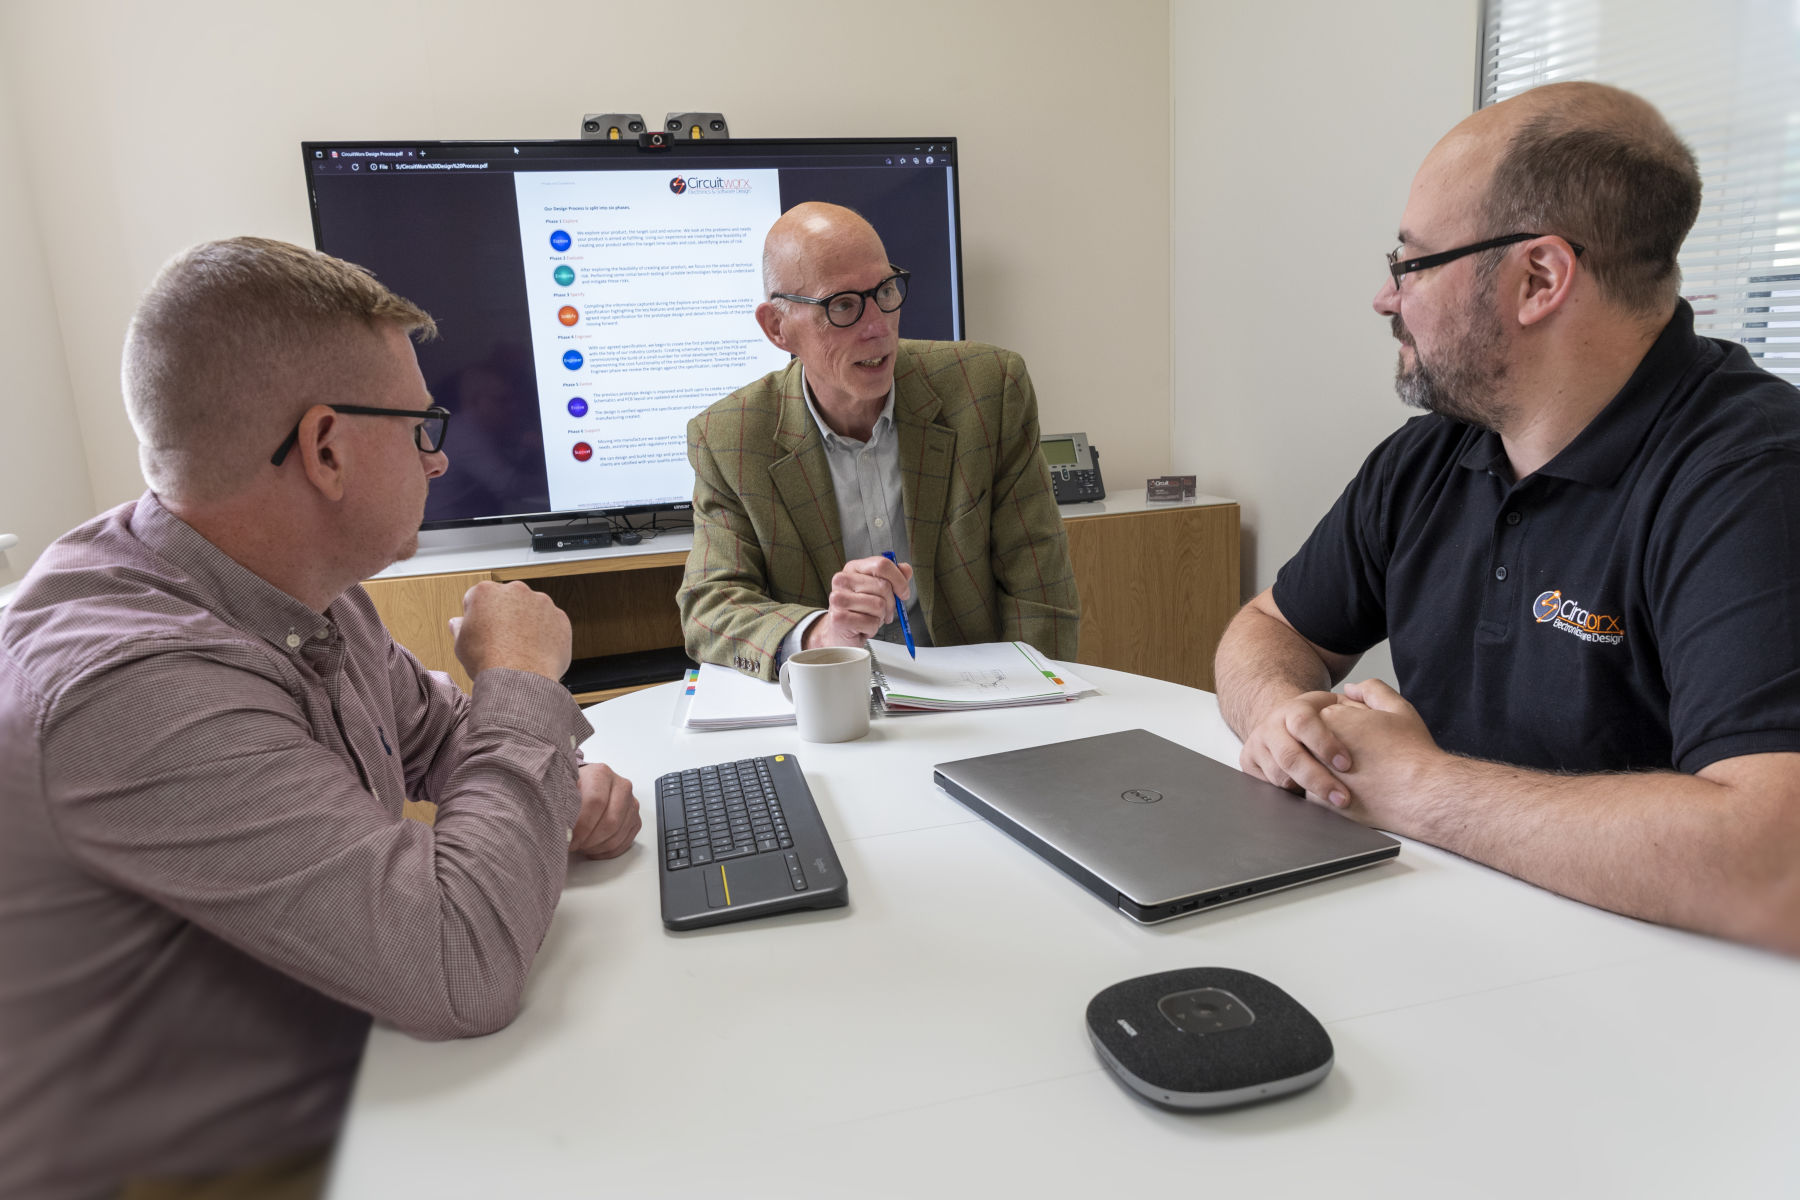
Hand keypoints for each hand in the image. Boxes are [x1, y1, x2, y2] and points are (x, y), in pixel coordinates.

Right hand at [450, 580, 572, 680]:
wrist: (520, 680)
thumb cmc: (488, 662)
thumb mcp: (460, 644)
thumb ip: (459, 627)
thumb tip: (457, 623)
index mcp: (486, 592)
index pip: (479, 598)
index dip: (477, 616)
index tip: (481, 630)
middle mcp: (515, 590)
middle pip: (508, 600)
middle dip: (505, 615)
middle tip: (501, 641)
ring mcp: (541, 602)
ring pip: (532, 610)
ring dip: (527, 623)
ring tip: (520, 649)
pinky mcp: (560, 618)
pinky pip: (551, 624)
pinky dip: (546, 634)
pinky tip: (536, 652)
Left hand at [571, 763, 640, 858]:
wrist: (585, 785)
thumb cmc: (573, 788)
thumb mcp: (563, 789)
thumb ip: (563, 806)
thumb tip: (563, 831)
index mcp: (601, 774)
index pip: (596, 802)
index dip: (582, 825)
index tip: (569, 838)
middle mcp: (621, 786)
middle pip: (611, 821)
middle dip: (590, 839)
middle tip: (575, 845)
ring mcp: (631, 804)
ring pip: (618, 835)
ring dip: (597, 847)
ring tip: (581, 846)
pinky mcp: (635, 819)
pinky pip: (624, 843)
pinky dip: (606, 851)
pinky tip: (592, 849)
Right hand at [803, 555, 911, 648]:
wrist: (841, 633)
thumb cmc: (861, 610)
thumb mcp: (878, 591)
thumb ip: (894, 578)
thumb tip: (906, 569)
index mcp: (853, 568)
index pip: (882, 564)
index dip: (899, 579)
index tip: (903, 593)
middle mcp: (842, 580)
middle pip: (883, 586)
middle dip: (891, 603)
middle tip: (884, 611)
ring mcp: (838, 598)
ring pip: (879, 605)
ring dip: (881, 617)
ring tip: (871, 618)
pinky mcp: (839, 618)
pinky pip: (871, 622)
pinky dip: (872, 628)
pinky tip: (863, 628)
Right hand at [1238, 689, 1353, 805]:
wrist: (1286, 724)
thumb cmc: (1321, 721)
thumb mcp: (1340, 705)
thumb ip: (1361, 698)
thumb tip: (1360, 693)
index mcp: (1294, 709)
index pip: (1304, 723)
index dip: (1325, 744)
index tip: (1347, 765)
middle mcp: (1271, 725)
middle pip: (1289, 756)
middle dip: (1317, 779)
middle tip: (1342, 798)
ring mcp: (1257, 745)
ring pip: (1279, 776)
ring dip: (1306, 792)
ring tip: (1331, 802)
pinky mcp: (1248, 763)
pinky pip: (1268, 787)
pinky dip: (1290, 796)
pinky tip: (1310, 800)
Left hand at [1316, 679, 1442, 820]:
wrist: (1422, 795)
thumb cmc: (1413, 753)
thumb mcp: (1397, 707)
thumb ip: (1371, 690)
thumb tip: (1350, 689)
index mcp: (1330, 719)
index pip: (1333, 715)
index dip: (1358, 725)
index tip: (1376, 736)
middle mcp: (1316, 747)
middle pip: (1322, 740)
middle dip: (1342, 746)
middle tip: (1373, 755)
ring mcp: (1317, 777)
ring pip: (1319, 767)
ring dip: (1336, 768)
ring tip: (1370, 772)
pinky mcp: (1323, 803)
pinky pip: (1322, 793)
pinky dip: (1337, 791)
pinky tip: (1362, 790)